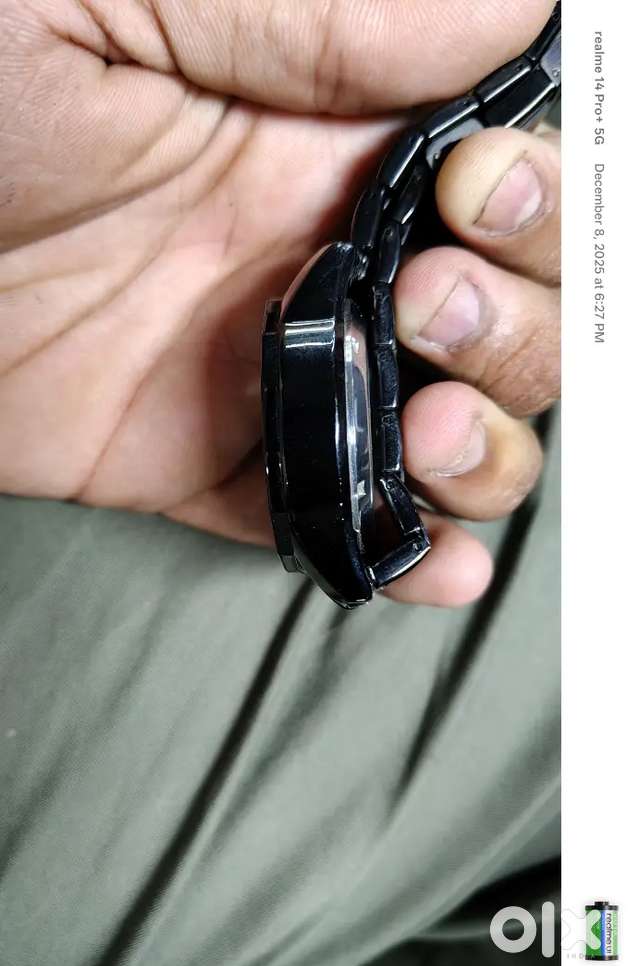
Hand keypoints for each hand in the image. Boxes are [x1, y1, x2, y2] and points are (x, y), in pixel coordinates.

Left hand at [0, 0, 557, 606]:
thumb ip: (333, 3)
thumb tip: (503, 17)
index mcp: (323, 116)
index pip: (504, 167)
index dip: (538, 200)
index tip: (475, 200)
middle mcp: (314, 242)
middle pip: (498, 309)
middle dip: (516, 329)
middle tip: (431, 308)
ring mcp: (262, 361)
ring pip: (431, 423)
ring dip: (481, 448)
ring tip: (430, 439)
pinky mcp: (194, 454)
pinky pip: (311, 510)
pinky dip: (386, 543)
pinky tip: (430, 558)